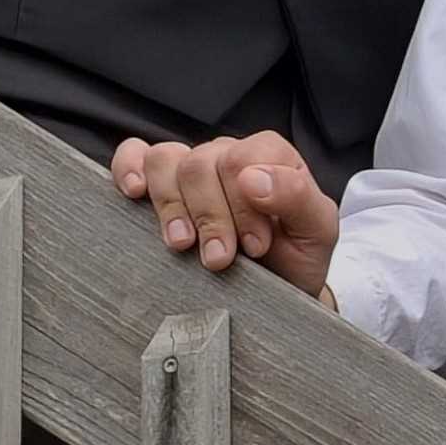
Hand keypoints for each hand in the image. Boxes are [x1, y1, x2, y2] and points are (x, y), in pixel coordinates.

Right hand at [116, 130, 337, 292]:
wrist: (277, 290)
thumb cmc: (296, 257)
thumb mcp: (317, 232)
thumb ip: (298, 198)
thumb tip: (253, 179)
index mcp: (269, 156)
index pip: (240, 159)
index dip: (243, 206)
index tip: (256, 247)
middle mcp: (227, 154)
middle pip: (199, 164)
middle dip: (210, 217)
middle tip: (221, 259)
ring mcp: (192, 166)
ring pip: (165, 161)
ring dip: (171, 207)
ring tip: (182, 244)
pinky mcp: (159, 182)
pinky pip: (134, 154)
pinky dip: (128, 169)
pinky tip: (134, 193)